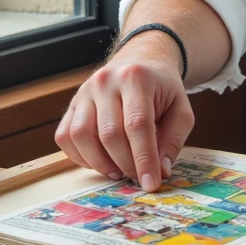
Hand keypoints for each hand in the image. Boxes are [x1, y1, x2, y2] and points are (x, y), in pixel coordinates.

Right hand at [55, 38, 194, 190]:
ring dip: (99, 163)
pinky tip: (99, 161)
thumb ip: (173, 141)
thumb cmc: (162, 89)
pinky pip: (65, 136)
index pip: (137, 125)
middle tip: (137, 177)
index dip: (143, 158)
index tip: (150, 183)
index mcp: (136, 78)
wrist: (141, 61)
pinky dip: (79, 157)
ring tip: (118, 171)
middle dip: (125, 164)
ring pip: (81, 136)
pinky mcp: (72, 104)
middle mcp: (106, 81)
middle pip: (109, 133)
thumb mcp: (180, 110)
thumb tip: (160, 171)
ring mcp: (84, 91)